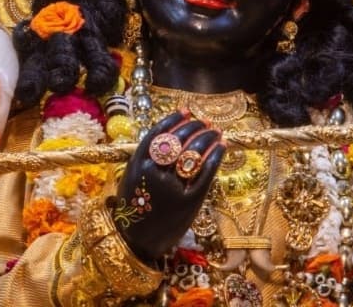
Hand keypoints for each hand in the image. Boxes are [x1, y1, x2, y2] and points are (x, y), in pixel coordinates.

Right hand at [113, 111, 224, 265]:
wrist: (134, 241)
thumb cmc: (132, 209)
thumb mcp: (131, 179)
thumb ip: (146, 160)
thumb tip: (169, 138)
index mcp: (137, 165)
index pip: (158, 134)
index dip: (174, 120)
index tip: (185, 111)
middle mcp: (154, 173)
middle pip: (178, 140)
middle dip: (194, 127)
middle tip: (204, 121)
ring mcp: (172, 188)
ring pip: (193, 154)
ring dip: (206, 138)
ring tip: (215, 132)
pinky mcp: (189, 202)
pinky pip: (205, 174)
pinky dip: (214, 157)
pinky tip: (221, 148)